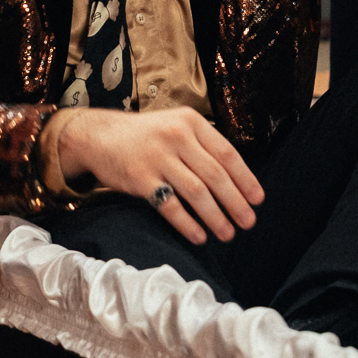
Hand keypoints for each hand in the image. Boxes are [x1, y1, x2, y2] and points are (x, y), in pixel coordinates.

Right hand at [58, 108, 264, 244]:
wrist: (100, 136)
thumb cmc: (146, 136)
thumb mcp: (176, 126)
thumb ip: (203, 145)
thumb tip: (238, 179)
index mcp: (191, 122)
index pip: (227, 153)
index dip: (245, 179)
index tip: (257, 199)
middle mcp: (176, 136)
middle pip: (215, 175)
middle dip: (236, 202)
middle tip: (248, 222)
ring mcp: (157, 157)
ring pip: (196, 192)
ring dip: (215, 216)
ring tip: (227, 233)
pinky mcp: (140, 178)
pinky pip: (170, 205)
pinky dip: (187, 223)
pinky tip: (199, 235)